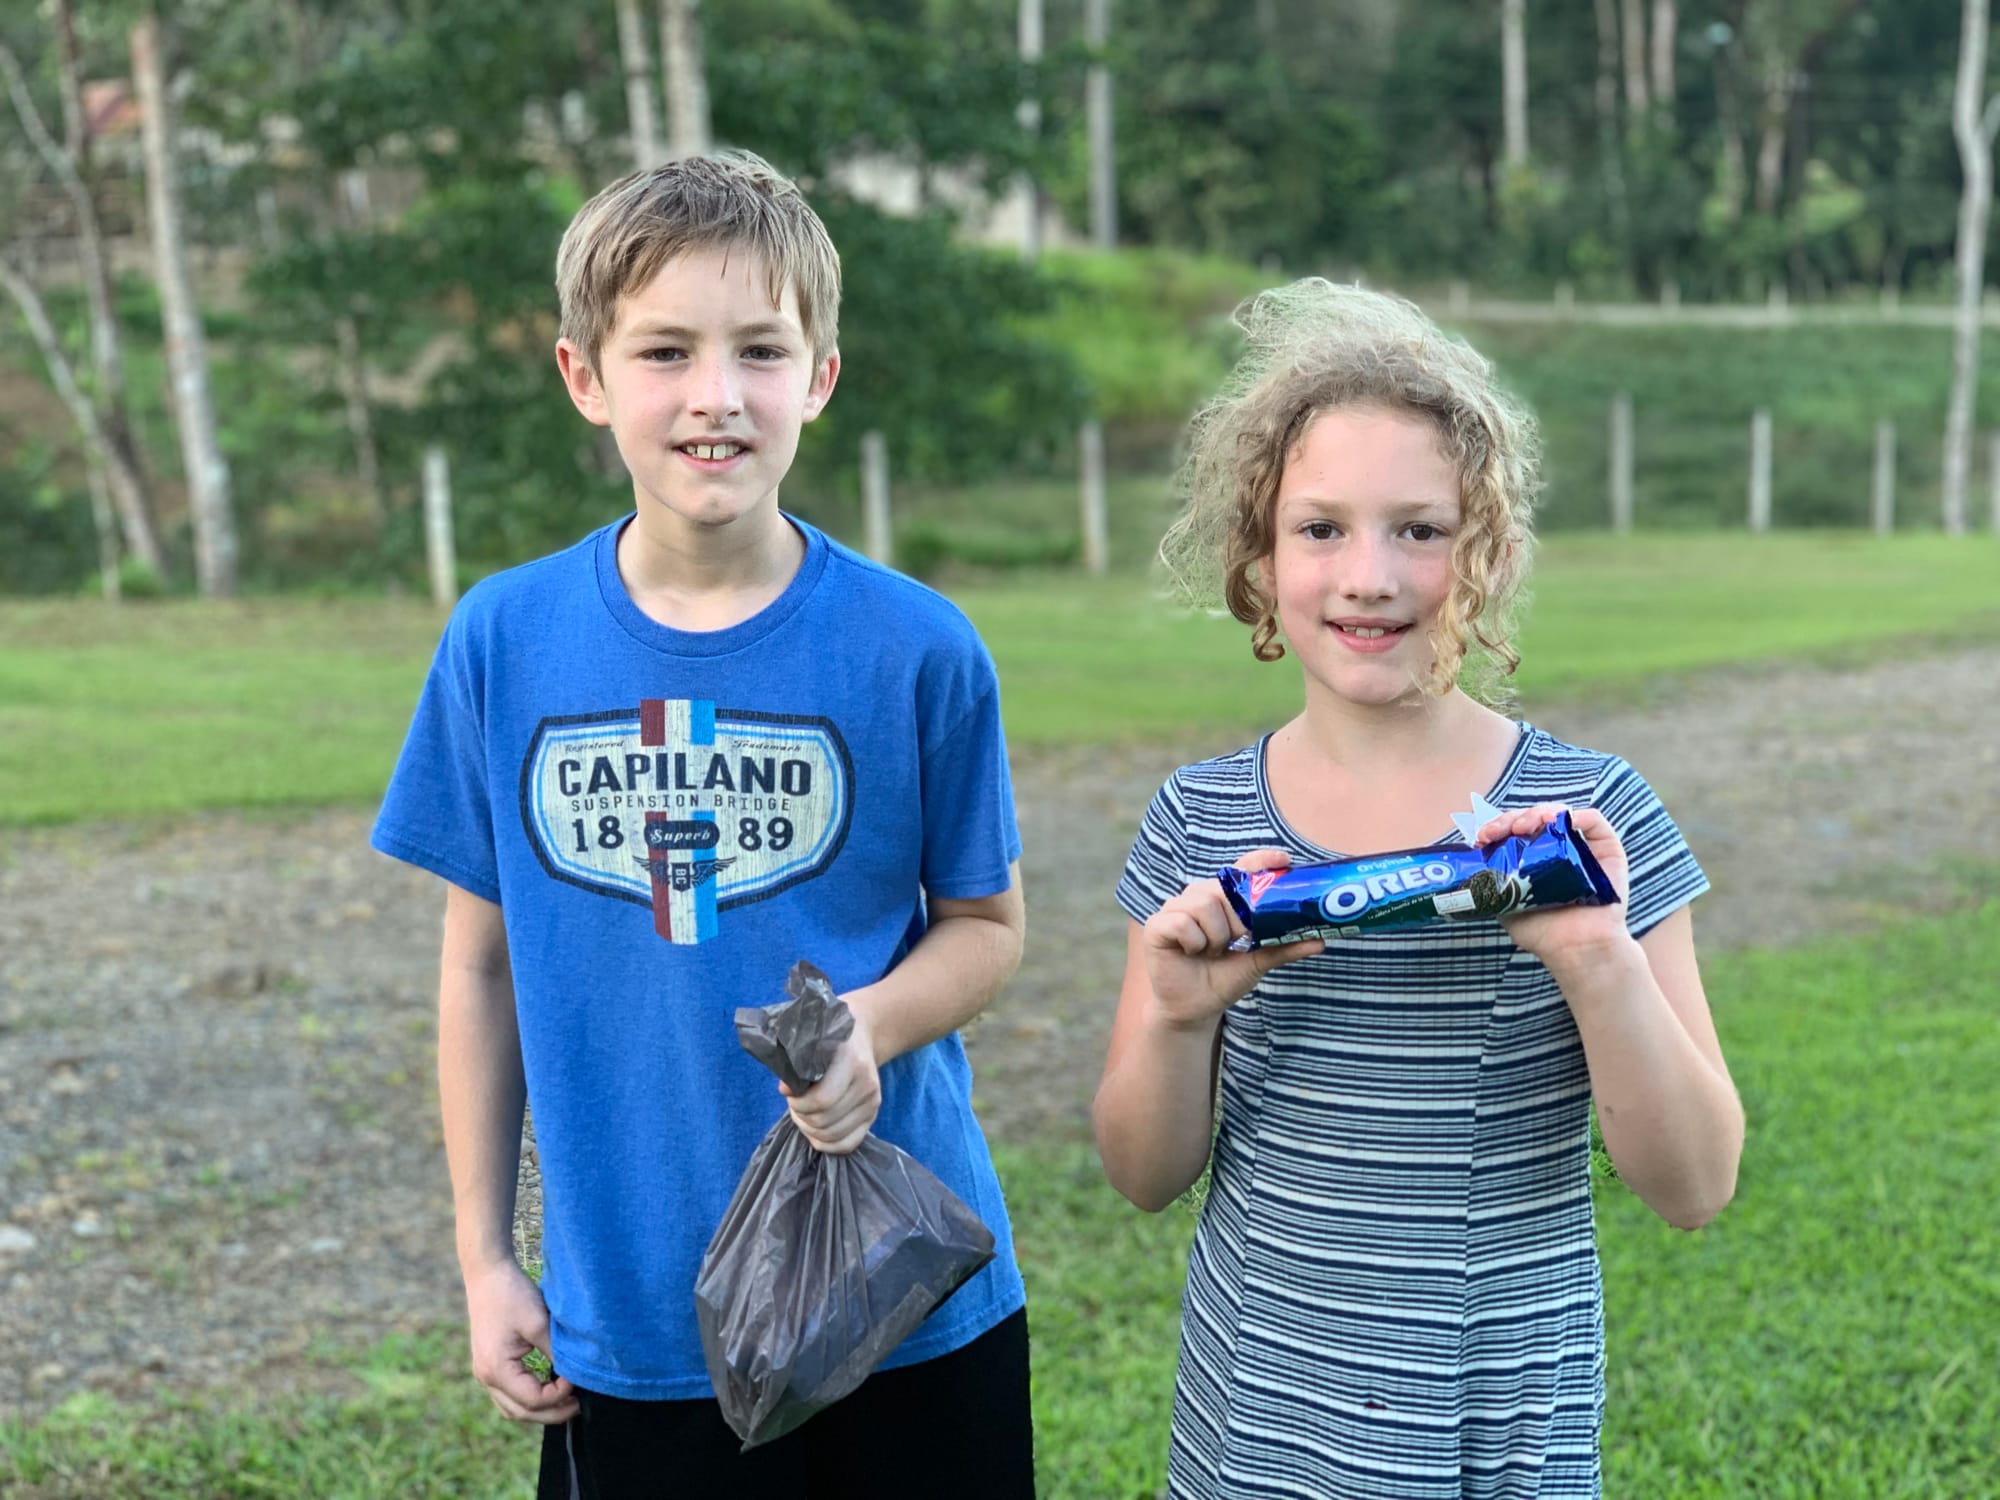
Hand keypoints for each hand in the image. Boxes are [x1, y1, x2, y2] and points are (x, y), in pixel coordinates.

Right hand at [463, 1258, 577, 1424]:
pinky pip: (508, 1395)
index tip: (577, 1379)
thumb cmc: (512, 1295)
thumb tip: (574, 1375)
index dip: (559, 1396)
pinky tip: (548, 1388)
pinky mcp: (488, 1365)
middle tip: (579, 1404)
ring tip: (566, 1401)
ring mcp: (484, 1373)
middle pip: (520, 1412)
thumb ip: (555, 1353)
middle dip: (551, 1413)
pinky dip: (528, 1398)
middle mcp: (485, 1378)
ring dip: (539, 1410)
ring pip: (512, 1408)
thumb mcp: (539, 1323)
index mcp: (496, 1370)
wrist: (487, 1274)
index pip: (532, 1401)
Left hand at [783, 1008, 880, 1154]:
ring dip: (809, 1130)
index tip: (789, 1093)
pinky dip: (825, 1144)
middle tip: (794, 1103)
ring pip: (832, 1136)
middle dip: (801, 1116)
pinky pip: (847, 1144)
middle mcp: (868, 1085)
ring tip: (803, 1114)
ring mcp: (873, 1103)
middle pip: (824, 1121)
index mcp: (853, 1062)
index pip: (822, 1100)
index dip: (799, 1104)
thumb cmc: (829, 1036)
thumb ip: (796, 1064)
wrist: (861, 1034)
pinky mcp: (873, 1116)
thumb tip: (786, 1090)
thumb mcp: (812, 1040)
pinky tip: (814, 1130)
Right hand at [1141, 848, 1323, 1029]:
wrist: (1195, 1010)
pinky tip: (1191, 953)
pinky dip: (1194, 942)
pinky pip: (1183, 923)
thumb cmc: (1222, 979)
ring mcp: (1175, 909)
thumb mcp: (1258, 961)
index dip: (1260, 861)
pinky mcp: (1157, 925)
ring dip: (1215, 936)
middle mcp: (1198, 896)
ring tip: (1212, 951)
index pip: (1241, 869)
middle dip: (1238, 919)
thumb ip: (1284, 947)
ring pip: (1204, 905)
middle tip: (1237, 941)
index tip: (1283, 860)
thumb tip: (1321, 941)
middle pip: (1223, 889)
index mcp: (1222, 899)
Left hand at [1477, 803, 1633, 967]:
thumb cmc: (1542, 932)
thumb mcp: (1506, 903)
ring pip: (1558, 814)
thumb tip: (1471, 862)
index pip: (1513, 830)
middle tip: (1497, 832)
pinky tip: (1557, 820)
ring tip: (1522, 827)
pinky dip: (1575, 814)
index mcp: (1533, 858)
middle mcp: (1558, 848)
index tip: (1482, 838)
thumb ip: (1492, 881)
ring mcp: (1582, 847)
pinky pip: (1594, 820)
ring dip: (1536, 813)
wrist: (1575, 950)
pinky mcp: (1606, 849)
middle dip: (1510, 819)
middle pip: (1532, 818)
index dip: (1496, 827)